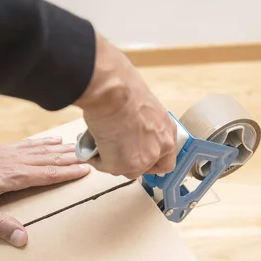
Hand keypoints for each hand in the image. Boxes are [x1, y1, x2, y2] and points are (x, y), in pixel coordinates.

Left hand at [0, 130, 90, 246]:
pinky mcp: (5, 150)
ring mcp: (11, 154)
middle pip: (50, 160)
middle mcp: (16, 162)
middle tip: (91, 156)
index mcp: (14, 177)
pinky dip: (44, 142)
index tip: (86, 170)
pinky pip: (30, 144)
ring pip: (42, 151)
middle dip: (71, 159)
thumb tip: (22, 239)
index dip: (68, 173)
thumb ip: (0, 224)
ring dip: (62, 149)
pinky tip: (54, 141)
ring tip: (79, 148)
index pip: (47, 175)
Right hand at [74, 33, 176, 178]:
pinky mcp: (123, 165)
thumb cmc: (124, 90)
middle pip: (144, 168)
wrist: (113, 92)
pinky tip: (93, 145)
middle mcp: (159, 148)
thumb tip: (131, 132)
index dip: (151, 162)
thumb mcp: (144, 109)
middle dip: (128, 161)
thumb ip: (144, 126)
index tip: (139, 158)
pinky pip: (106, 167)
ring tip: (100, 144)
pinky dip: (97, 159)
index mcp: (167, 132)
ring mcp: (142, 160)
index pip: (166, 160)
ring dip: (112, 160)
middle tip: (115, 150)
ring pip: (124, 169)